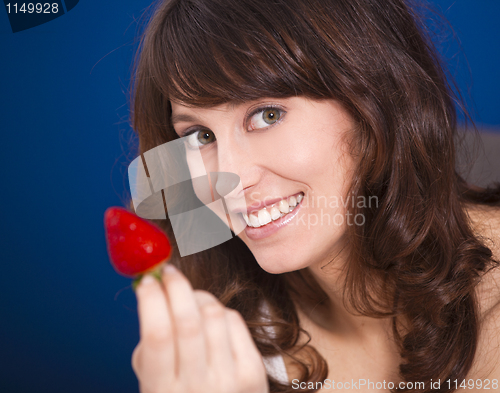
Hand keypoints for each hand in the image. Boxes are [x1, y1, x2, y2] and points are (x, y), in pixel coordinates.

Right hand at [131, 264, 269, 392]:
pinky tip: (211, 317)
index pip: (157, 335)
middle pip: (188, 321)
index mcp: (163, 392)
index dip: (151, 300)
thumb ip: (151, 349)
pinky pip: (234, 321)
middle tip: (168, 271)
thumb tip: (154, 292)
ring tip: (189, 298)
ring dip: (197, 296)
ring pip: (213, 315)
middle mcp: (197, 388)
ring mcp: (229, 380)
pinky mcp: (252, 371)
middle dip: (176, 286)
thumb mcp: (154, 384)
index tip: (147, 280)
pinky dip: (219, 310)